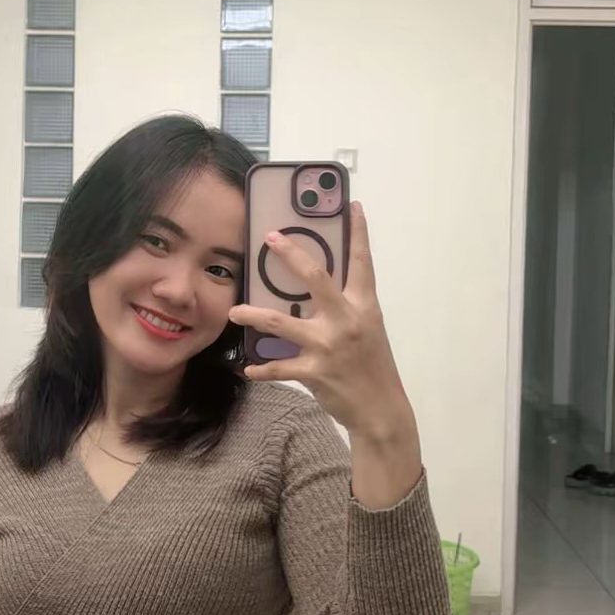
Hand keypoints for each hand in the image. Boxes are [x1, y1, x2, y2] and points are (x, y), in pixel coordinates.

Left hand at [228, 202, 413, 442]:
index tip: (351, 205)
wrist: (380, 408)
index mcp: (364, 306)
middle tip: (269, 238)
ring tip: (233, 312)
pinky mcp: (315, 372)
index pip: (361, 262)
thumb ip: (343, 307)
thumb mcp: (366, 328)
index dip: (358, 232)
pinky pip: (279, 367)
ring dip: (253, 315)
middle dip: (290, 255)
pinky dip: (261, 368)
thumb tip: (309, 291)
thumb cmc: (371, 365)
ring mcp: (329, 346)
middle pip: (316, 278)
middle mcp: (347, 320)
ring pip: (281, 322)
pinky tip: (248, 368)